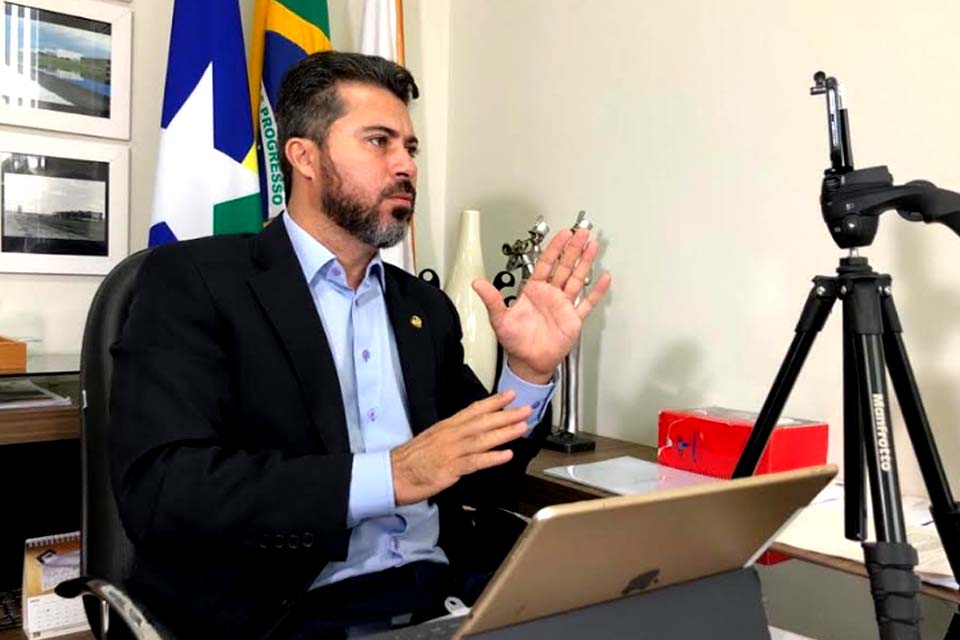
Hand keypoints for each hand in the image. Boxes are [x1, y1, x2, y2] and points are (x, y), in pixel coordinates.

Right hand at [390, 391, 531, 505]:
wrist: (393, 474)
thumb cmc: (411, 460)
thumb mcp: (432, 439)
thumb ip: (452, 434)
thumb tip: (470, 432)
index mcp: (446, 427)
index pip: (473, 410)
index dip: (493, 402)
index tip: (510, 395)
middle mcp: (450, 435)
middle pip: (482, 422)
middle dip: (506, 415)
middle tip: (526, 409)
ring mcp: (451, 451)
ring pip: (482, 439)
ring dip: (504, 433)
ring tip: (522, 427)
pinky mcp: (450, 468)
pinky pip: (475, 462)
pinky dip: (492, 458)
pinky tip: (506, 455)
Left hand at [473, 227, 611, 383]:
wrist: (528, 362)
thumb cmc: (515, 342)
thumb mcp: (499, 319)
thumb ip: (492, 299)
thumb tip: (477, 283)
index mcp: (533, 291)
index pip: (546, 263)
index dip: (554, 248)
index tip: (562, 234)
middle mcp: (550, 295)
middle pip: (564, 266)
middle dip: (573, 248)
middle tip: (581, 232)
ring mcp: (563, 305)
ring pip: (576, 279)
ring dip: (585, 262)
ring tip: (593, 246)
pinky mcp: (573, 319)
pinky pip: (587, 302)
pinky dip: (596, 291)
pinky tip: (604, 278)